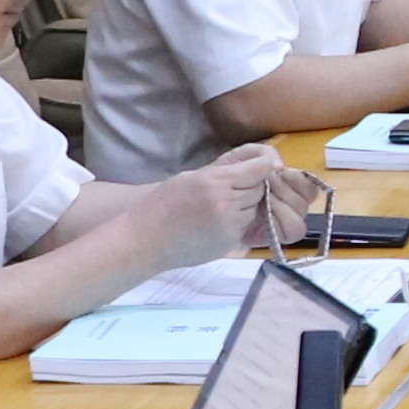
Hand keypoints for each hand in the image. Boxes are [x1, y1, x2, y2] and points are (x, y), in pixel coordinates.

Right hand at [150, 147, 309, 266]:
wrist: (145, 239)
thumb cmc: (162, 204)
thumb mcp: (191, 177)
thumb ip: (222, 172)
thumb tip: (252, 167)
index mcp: (215, 182)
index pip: (259, 169)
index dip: (263, 166)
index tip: (263, 165)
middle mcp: (226, 203)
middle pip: (259, 190)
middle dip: (251, 187)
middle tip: (233, 188)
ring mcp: (229, 226)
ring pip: (254, 210)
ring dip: (246, 206)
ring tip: (221, 207)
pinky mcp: (229, 243)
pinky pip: (244, 228)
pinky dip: (237, 223)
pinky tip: (216, 223)